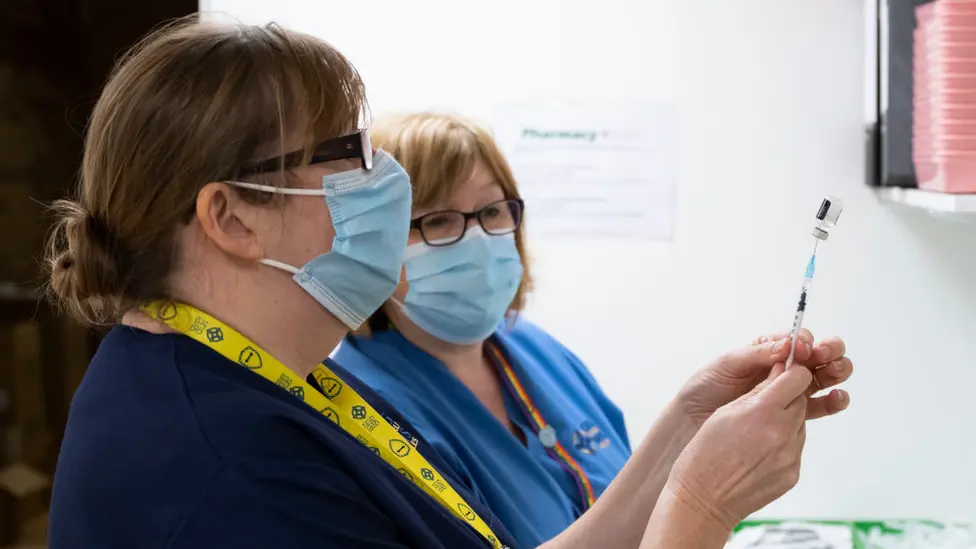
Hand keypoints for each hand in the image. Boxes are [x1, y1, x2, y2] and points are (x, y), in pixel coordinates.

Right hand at [665, 364, 811, 531]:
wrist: (703, 500)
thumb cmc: (704, 455)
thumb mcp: (724, 412)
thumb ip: (756, 393)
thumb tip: (778, 374)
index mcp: (763, 411)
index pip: (797, 378)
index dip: (791, 372)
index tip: (783, 373)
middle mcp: (782, 433)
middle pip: (801, 400)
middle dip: (787, 397)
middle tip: (764, 403)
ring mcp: (790, 456)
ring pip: (800, 424)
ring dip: (785, 421)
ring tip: (757, 431)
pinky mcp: (792, 474)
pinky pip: (795, 448)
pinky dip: (783, 444)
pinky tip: (759, 451)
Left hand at [677, 330, 852, 427]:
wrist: (691, 422)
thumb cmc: (704, 388)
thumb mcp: (727, 364)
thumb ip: (757, 354)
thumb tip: (787, 344)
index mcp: (766, 350)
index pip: (796, 339)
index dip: (805, 341)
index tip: (804, 348)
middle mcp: (782, 368)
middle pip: (818, 355)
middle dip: (829, 351)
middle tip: (824, 357)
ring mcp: (790, 391)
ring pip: (824, 377)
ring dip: (836, 372)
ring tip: (834, 374)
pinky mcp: (793, 414)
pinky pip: (820, 406)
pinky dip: (834, 401)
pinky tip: (836, 399)